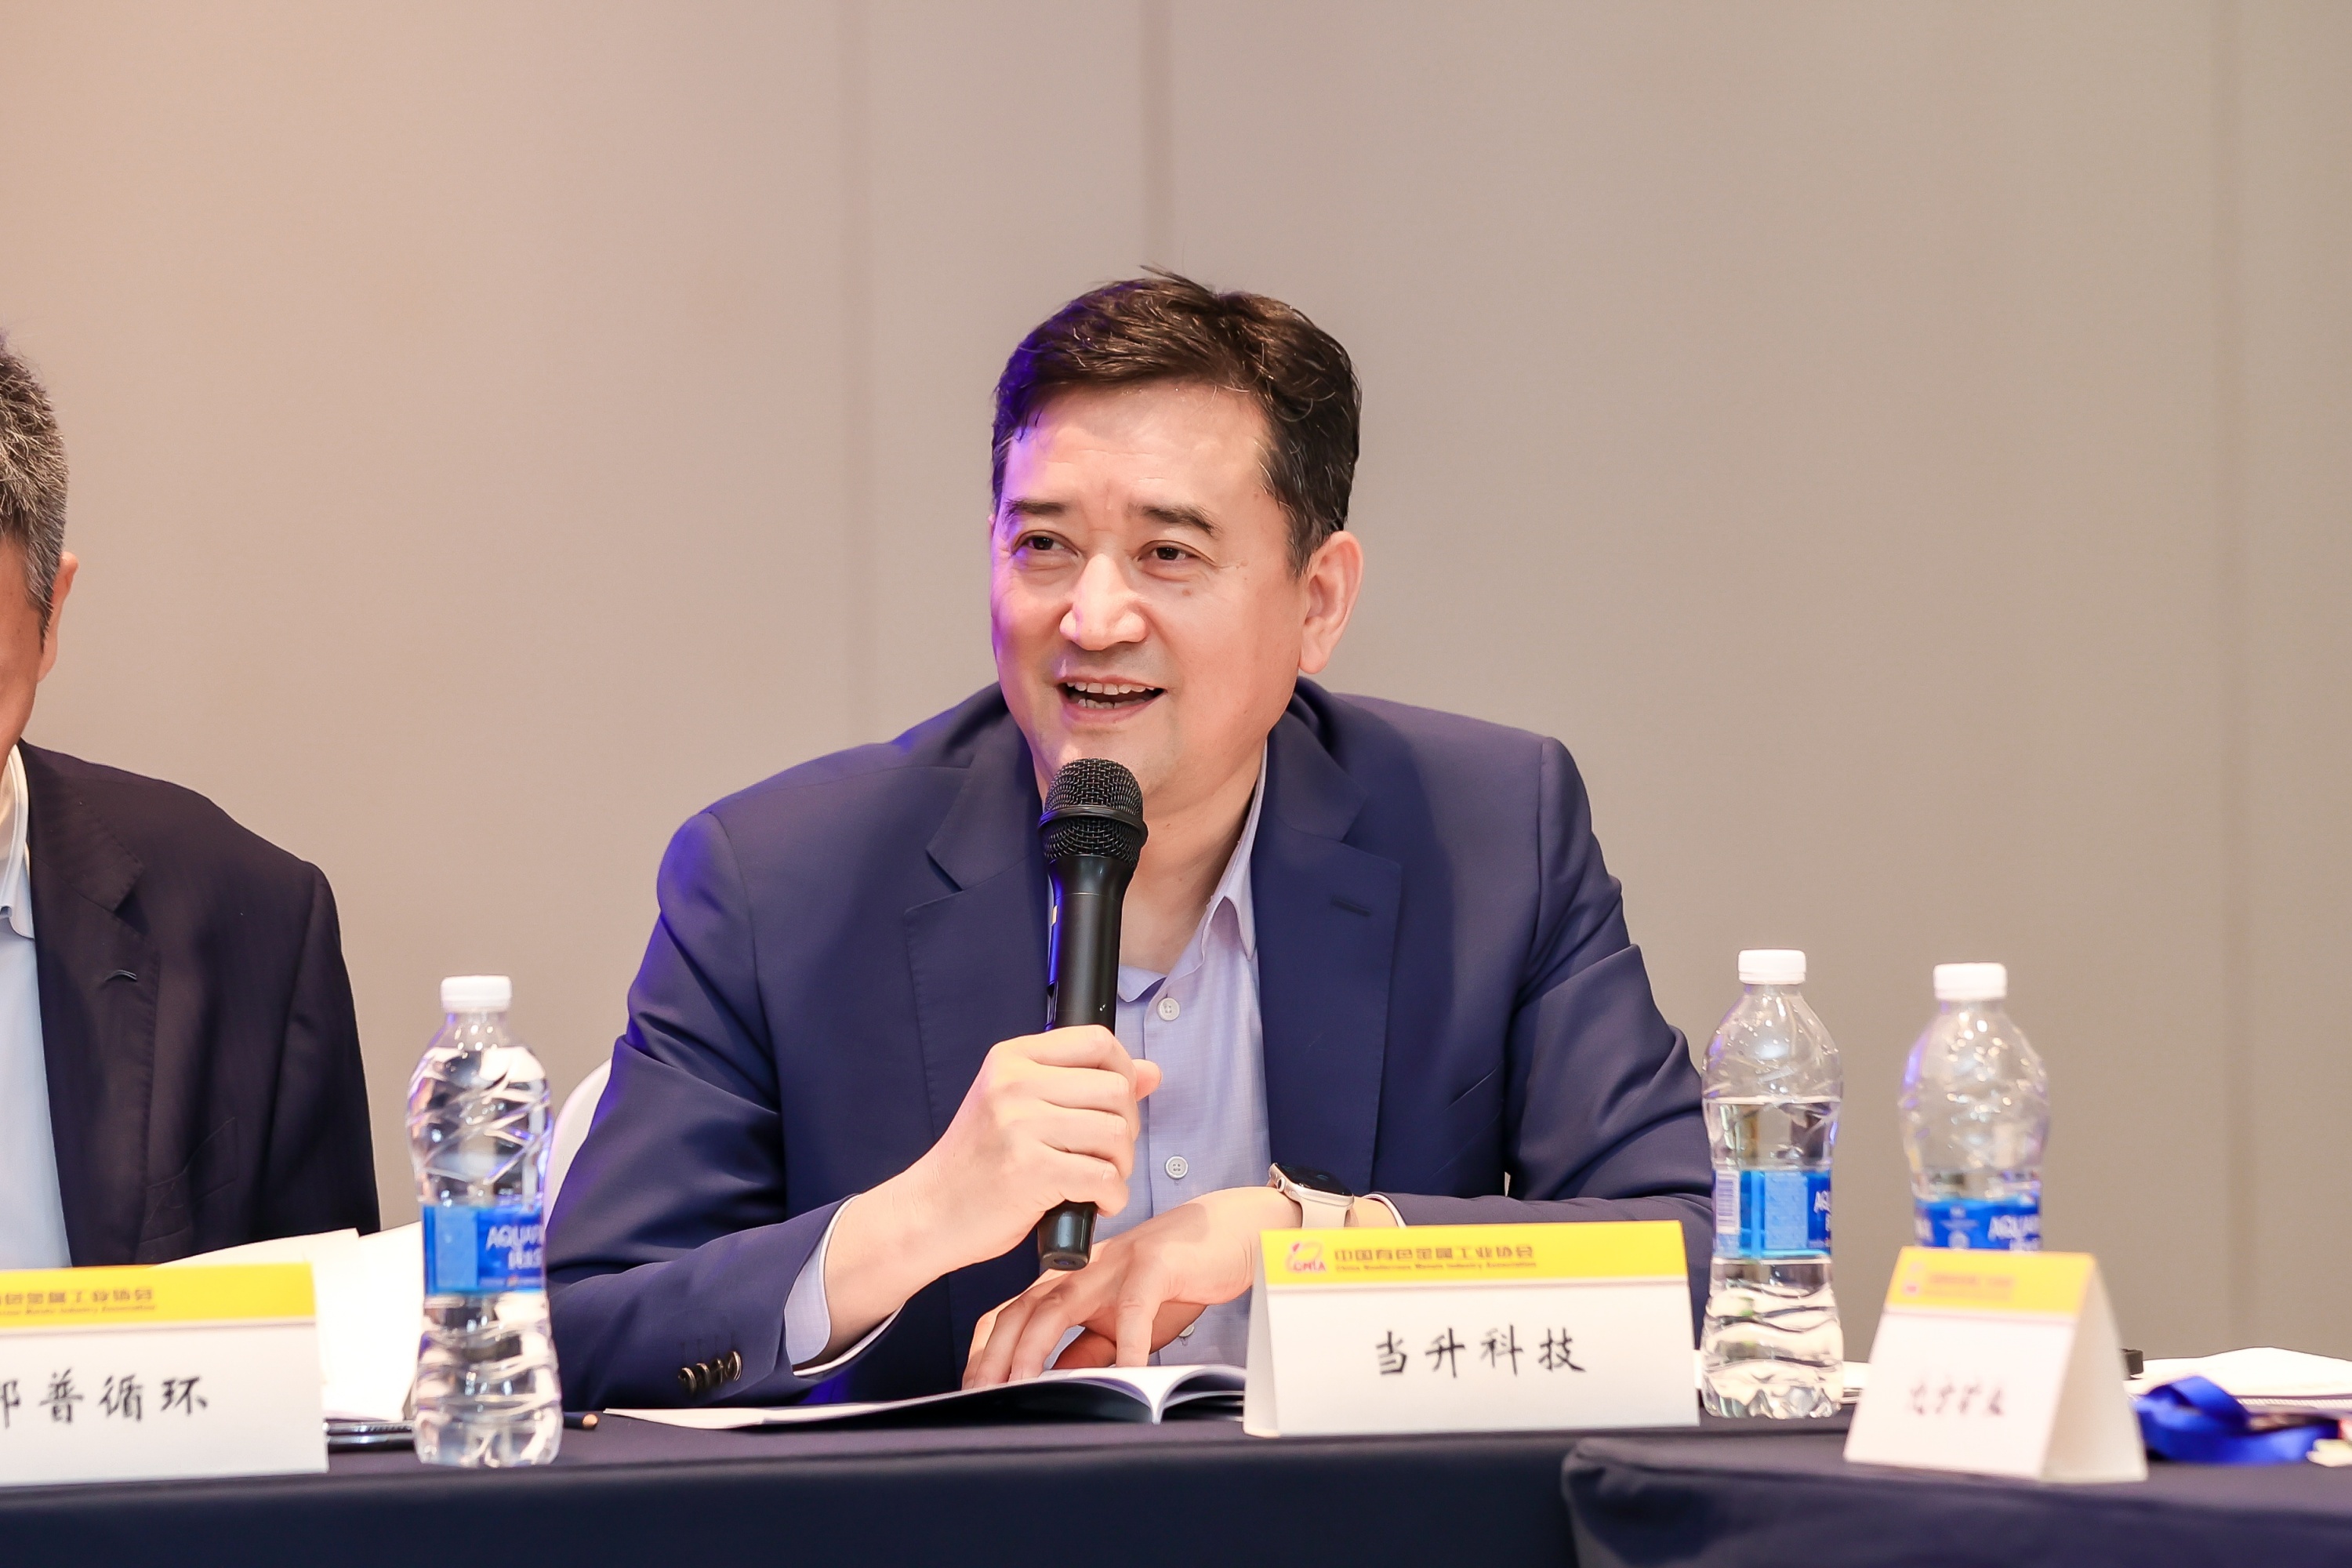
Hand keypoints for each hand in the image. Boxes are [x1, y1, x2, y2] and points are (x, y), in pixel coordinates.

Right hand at [815, 1027, 1160, 1360]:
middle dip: (1127, 1130)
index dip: (1124, 1073)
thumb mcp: (1021, 1108)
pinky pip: (1103, 1177)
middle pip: (1116, 1090)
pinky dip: (1112, 1198)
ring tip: (1099, 1181)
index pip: (1097, 1040)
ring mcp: (1019, 1126)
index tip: (1116, 1107)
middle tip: (1107, 1155)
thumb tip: (1150, 1071)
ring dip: (1121, 1167)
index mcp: (1012, 1058)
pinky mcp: (1029, 1170)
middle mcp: (1014, 1084)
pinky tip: (1095, 1205)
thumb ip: (1083, 1084)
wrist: (929, 1212)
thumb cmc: (979, 1163)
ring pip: (1116, 1134)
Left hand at [964, 1186, 1294, 1385]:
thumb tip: (1053, 1379)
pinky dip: (1125, 1343)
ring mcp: (1115, 1264)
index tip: (973, 1384)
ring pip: (1060, 1305)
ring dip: (1037, 1348)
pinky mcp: (1153, 1265)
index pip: (1015, 1311)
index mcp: (1073, 1281)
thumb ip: (1089, 1348)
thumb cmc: (1177, 1278)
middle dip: (997, 1354)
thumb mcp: (1125, 1321)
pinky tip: (1125, 1374)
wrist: (1231, 1234)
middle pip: (1025, 1309)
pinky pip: (1132, 1308)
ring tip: (1023, 1385)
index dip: (988, 1347)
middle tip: (981, 1391)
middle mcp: (1084, 1269)